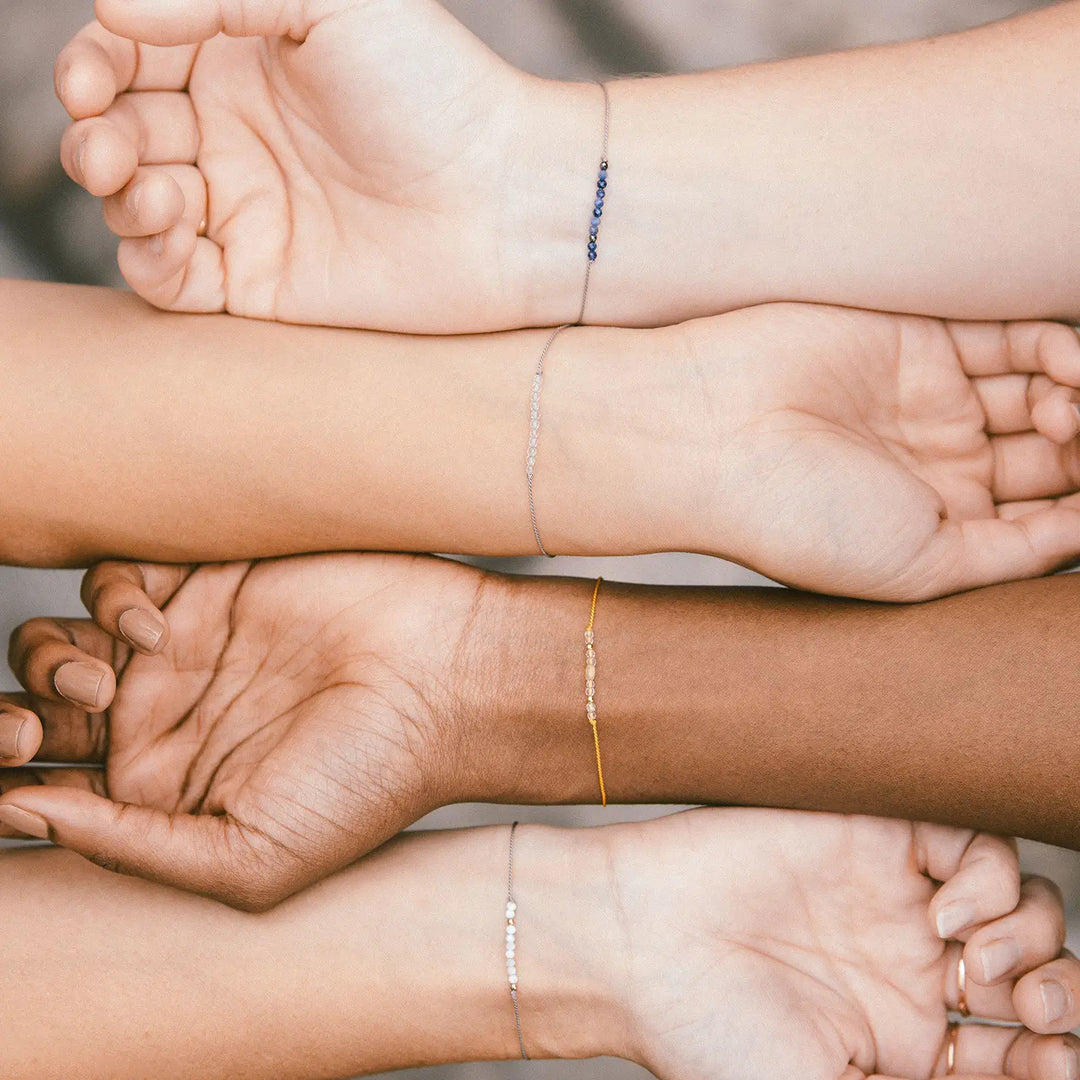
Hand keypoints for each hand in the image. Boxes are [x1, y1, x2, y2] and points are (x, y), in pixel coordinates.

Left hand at [0, 553, 492, 909]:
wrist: (447, 681)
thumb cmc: (370, 781)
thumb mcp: (250, 860)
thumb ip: (133, 849)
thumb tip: (23, 818)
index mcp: (166, 792)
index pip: (50, 788)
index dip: (10, 778)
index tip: (17, 775)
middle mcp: (165, 719)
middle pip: (35, 711)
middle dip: (7, 722)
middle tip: (37, 733)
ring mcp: (185, 648)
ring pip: (60, 640)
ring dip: (51, 659)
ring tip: (105, 680)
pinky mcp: (211, 582)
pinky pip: (116, 579)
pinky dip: (109, 597)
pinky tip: (151, 624)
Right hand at [55, 0, 588, 331]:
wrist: (503, 202)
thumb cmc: (434, 89)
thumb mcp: (330, 1)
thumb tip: (110, 9)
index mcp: (243, 60)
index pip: (131, 59)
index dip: (93, 69)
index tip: (89, 82)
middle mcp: (237, 137)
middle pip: (122, 134)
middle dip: (96, 139)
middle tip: (113, 149)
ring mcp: (248, 214)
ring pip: (136, 207)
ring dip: (121, 197)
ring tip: (162, 192)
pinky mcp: (261, 286)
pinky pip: (173, 280)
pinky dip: (149, 261)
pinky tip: (172, 237)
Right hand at [601, 808, 1079, 1079]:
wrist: (637, 946)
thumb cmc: (711, 1036)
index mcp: (906, 1041)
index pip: (1020, 1049)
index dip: (1056, 1055)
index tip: (1051, 1063)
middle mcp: (910, 967)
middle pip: (1036, 970)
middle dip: (1061, 996)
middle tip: (1031, 1014)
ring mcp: (893, 898)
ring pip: (1020, 902)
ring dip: (1030, 937)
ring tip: (971, 961)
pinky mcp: (872, 836)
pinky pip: (971, 842)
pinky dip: (986, 878)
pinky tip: (940, 910)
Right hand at [691, 305, 1079, 598]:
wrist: (712, 438)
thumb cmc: (794, 518)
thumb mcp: (920, 569)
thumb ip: (1014, 554)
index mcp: (938, 527)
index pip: (1045, 517)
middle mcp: (941, 466)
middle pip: (1055, 454)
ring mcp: (934, 403)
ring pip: (1047, 394)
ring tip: (1076, 413)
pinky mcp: (923, 342)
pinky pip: (1017, 342)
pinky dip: (1060, 353)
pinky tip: (1068, 372)